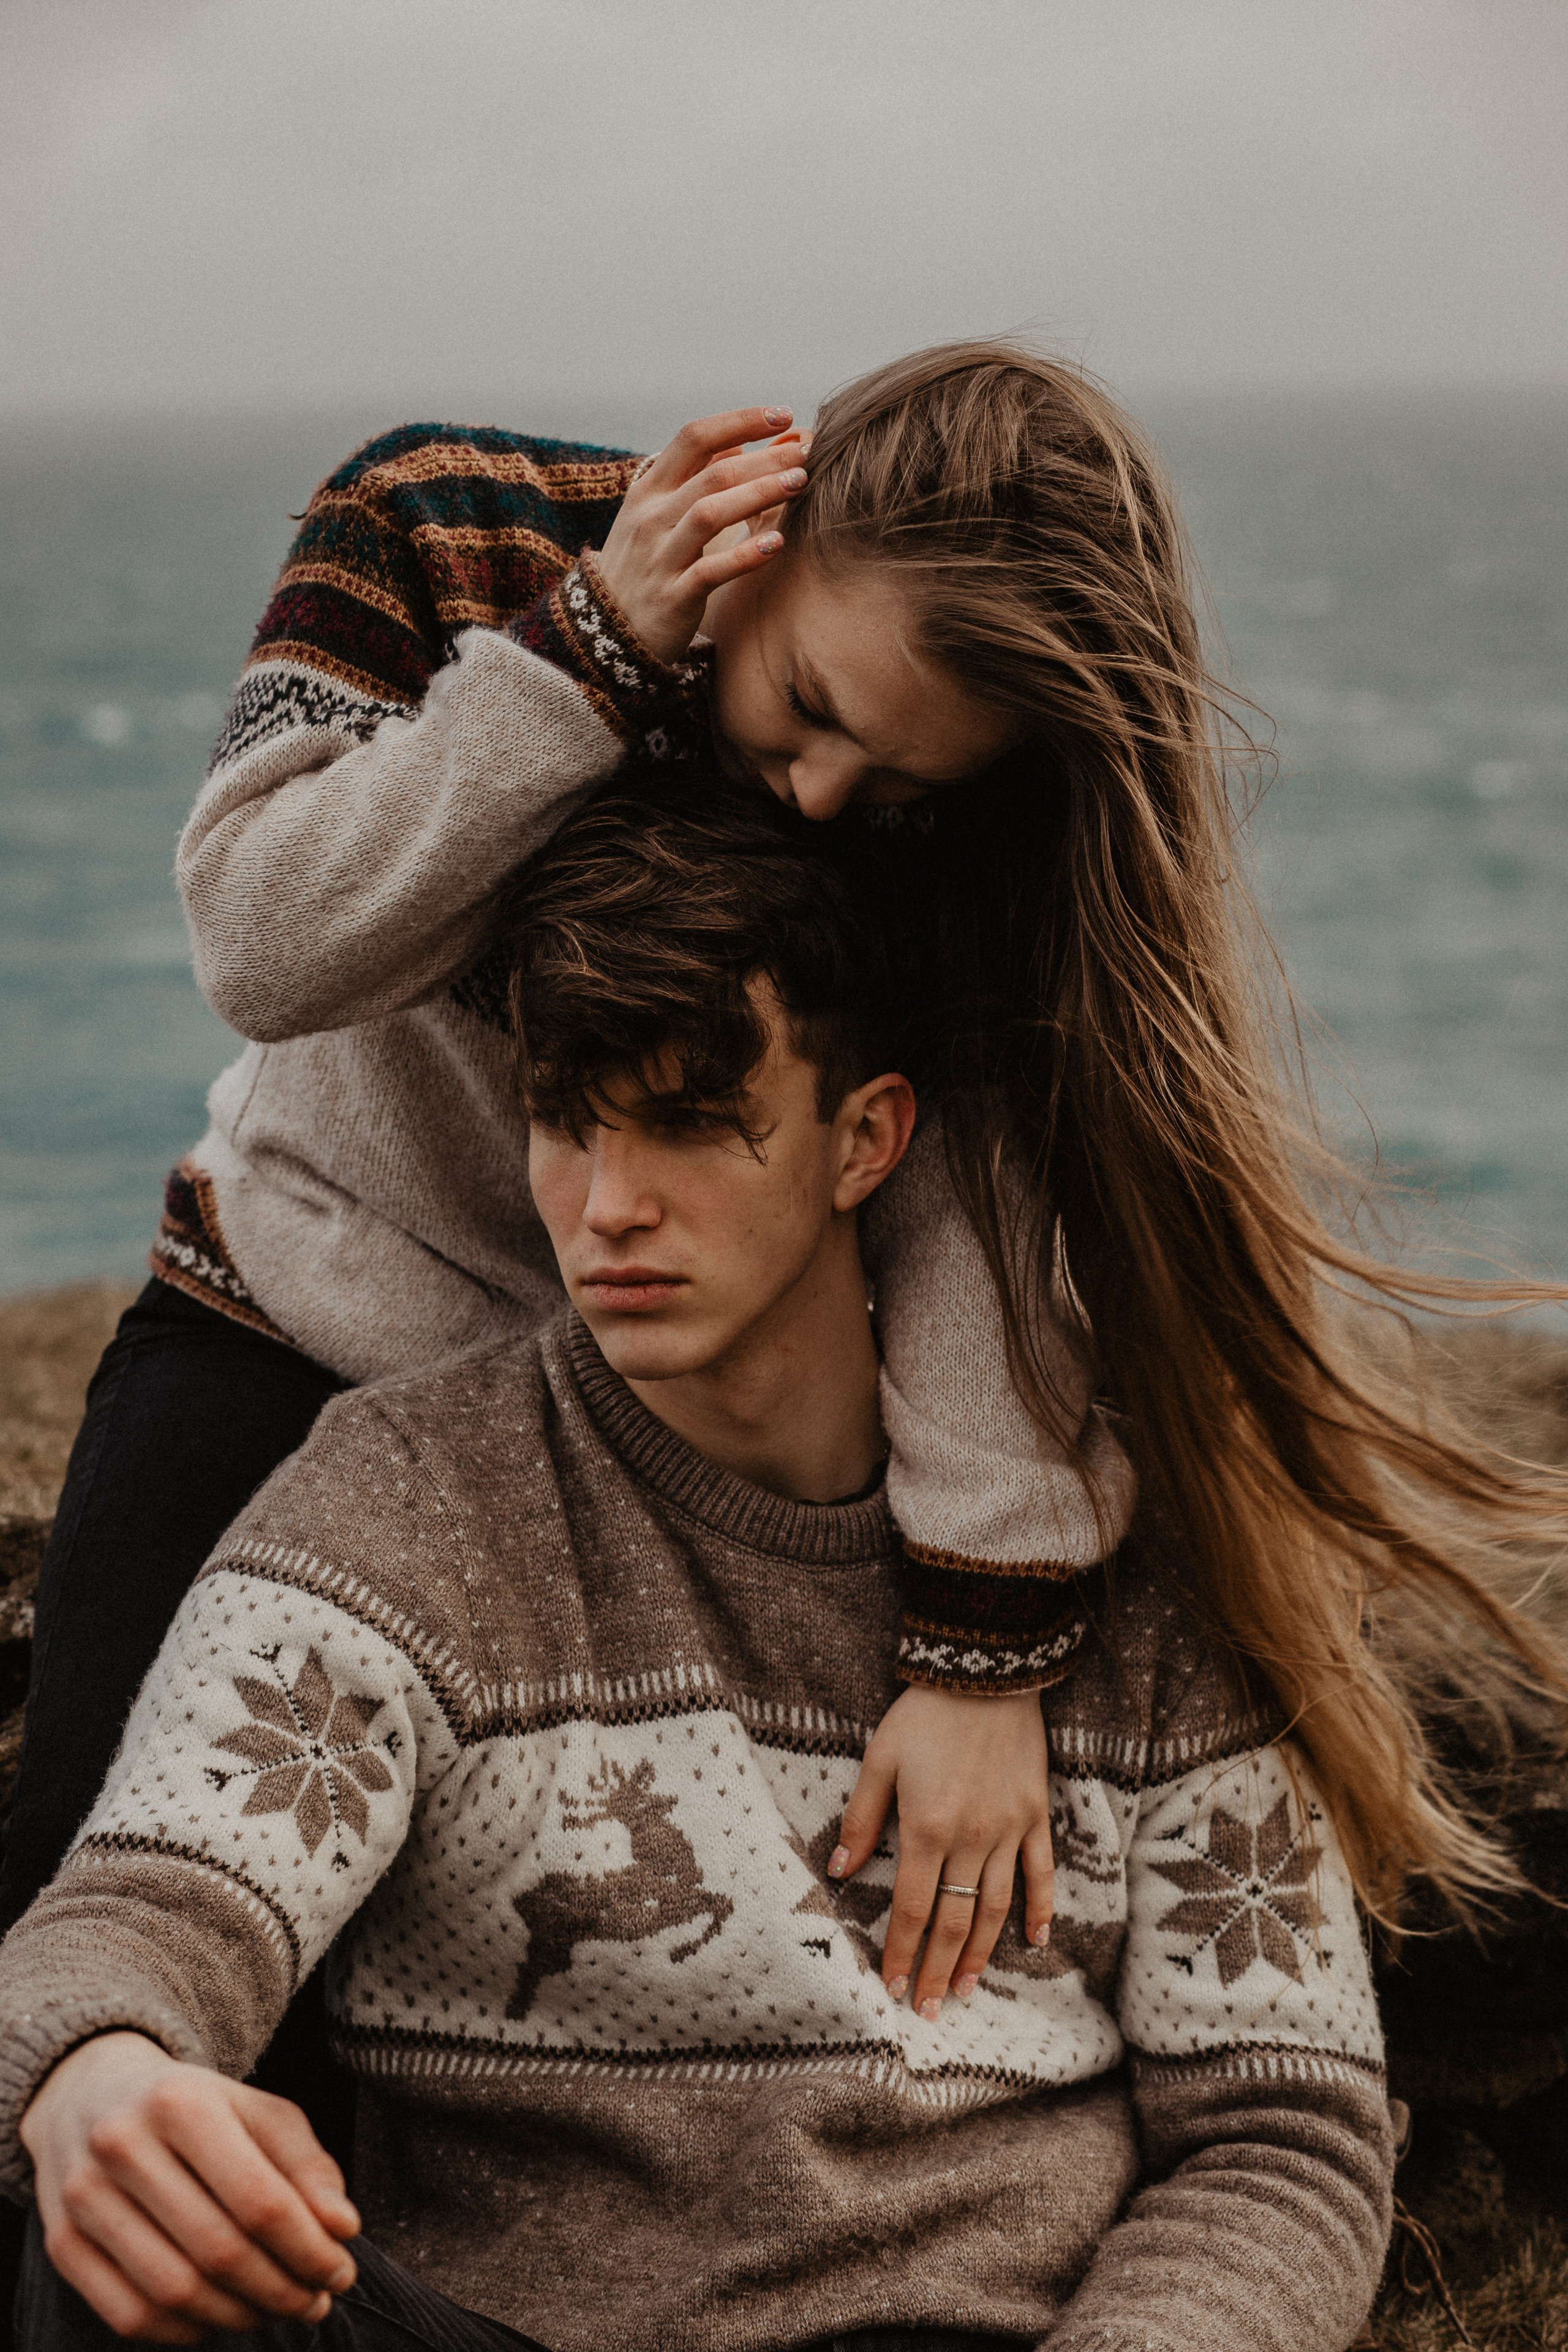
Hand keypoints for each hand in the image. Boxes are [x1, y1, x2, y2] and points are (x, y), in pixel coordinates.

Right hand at [21, 2032, 359, 2342]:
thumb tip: (342, 2229)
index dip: (309, 2249)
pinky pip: (129, 2315)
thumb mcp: (256, 2110)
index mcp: (181, 2103)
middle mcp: (122, 2147)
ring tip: (277, 2309)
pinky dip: (185, 2331)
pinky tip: (221, 2317)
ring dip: (240, 2316)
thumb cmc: (193, 2107)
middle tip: (317, 2301)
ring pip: (174, 2291)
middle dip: (282, 2289)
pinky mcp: (60, 2243)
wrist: (89, 2091)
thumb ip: (306, 2165)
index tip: (341, 2271)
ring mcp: (83, 2198)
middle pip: (218, 2251)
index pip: (259, 2201)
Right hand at [594, 407, 809, 665]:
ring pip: (711, 514)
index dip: (740, 421)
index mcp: (649, 489)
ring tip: (800, 482)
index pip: (694, 438)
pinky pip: (710, 571)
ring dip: (760, 494)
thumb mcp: (656, 513)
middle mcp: (651, 518)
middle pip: (713, 474)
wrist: (606, 630)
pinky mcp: (672, 597)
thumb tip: (738, 439)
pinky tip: (777, 543)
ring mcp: (659, 557)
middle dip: (764, 459)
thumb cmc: (644, 564)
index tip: (782, 413)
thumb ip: (694, 477)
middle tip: (807, 452)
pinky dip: (745, 556)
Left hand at [832, 1685, 1053, 2020]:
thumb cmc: (925, 1714)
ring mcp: (1009, 1831)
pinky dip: (1040, 1910)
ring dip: (980, 1954)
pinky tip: (1035, 1941)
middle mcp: (970, 1839)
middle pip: (954, 1921)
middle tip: (926, 2009)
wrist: (986, 1674)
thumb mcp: (879, 1759)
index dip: (900, 1951)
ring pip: (995, 1908)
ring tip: (965, 1990)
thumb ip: (861, 1818)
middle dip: (936, 1969)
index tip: (890, 1987)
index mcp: (925, 1829)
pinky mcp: (1035, 1816)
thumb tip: (838, 1869)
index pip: (910, 1908)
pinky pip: (1041, 1874)